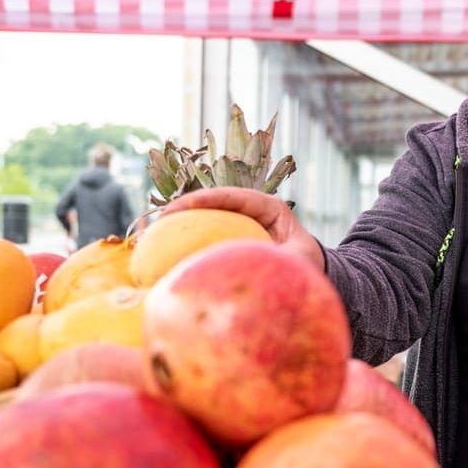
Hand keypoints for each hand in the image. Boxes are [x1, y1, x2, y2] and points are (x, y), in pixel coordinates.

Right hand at [160, 187, 322, 270]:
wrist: (312, 270)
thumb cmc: (308, 264)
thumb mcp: (299, 261)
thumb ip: (282, 261)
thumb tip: (255, 266)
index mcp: (270, 208)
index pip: (235, 197)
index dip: (206, 199)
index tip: (182, 207)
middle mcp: (252, 211)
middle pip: (214, 202)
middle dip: (186, 207)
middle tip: (161, 218)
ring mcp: (240, 222)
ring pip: (207, 215)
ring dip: (182, 222)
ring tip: (156, 232)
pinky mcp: (231, 235)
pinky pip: (206, 234)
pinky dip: (187, 240)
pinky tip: (165, 252)